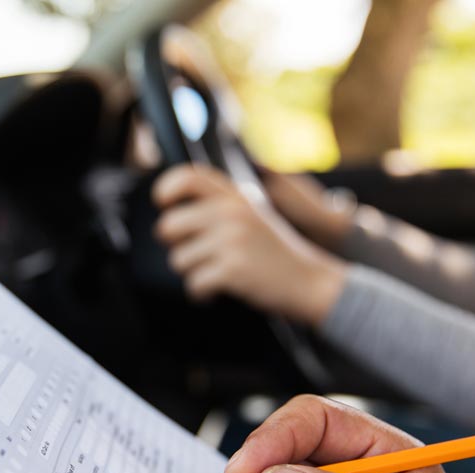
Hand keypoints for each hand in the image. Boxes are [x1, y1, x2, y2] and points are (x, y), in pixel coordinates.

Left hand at [152, 164, 345, 325]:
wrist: (310, 281)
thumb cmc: (275, 253)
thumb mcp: (252, 215)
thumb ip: (218, 206)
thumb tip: (171, 214)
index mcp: (235, 196)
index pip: (187, 177)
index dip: (165, 190)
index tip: (164, 205)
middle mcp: (231, 213)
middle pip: (168, 226)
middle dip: (177, 246)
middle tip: (197, 257)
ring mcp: (231, 240)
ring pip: (178, 260)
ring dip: (193, 273)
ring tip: (218, 273)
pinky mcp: (232, 269)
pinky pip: (193, 284)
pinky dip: (202, 294)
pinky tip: (219, 290)